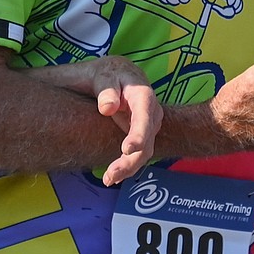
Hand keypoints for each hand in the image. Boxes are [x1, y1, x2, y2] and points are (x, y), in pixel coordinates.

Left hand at [71, 56, 162, 184]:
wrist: (114, 76)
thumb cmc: (108, 74)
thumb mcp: (103, 75)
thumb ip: (106, 89)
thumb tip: (108, 108)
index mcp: (143, 95)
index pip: (144, 116)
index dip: (139, 134)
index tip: (128, 149)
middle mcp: (150, 113)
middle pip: (147, 141)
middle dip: (131, 161)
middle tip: (111, 175)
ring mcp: (148, 125)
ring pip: (144, 152)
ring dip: (128, 168)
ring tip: (108, 179)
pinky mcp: (141, 135)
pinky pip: (139, 154)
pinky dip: (127, 166)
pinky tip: (112, 177)